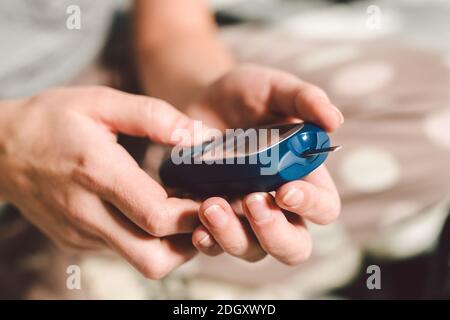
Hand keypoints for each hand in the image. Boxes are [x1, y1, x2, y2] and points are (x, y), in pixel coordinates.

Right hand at [0, 86, 202, 278]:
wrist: (1, 150)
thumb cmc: (52, 121)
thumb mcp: (100, 102)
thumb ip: (152, 115)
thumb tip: (198, 135)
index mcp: (96, 172)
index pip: (156, 216)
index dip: (194, 214)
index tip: (213, 197)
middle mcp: (87, 213)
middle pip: (153, 258)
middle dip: (190, 242)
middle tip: (204, 213)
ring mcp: (81, 233)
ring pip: (141, 261)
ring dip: (173, 244)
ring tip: (184, 213)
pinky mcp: (77, 242)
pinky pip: (123, 251)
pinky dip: (148, 239)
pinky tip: (152, 212)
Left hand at [186, 64, 342, 264]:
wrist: (203, 102)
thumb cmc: (248, 96)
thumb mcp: (276, 89)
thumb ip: (305, 99)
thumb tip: (335, 120)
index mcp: (304, 178)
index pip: (324, 208)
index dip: (310, 206)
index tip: (284, 190)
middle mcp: (279, 207)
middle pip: (293, 246)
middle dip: (274, 233)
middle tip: (250, 201)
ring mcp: (245, 218)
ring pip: (252, 251)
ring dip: (233, 236)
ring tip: (211, 205)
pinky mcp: (214, 220)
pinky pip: (215, 246)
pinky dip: (208, 242)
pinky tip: (197, 228)